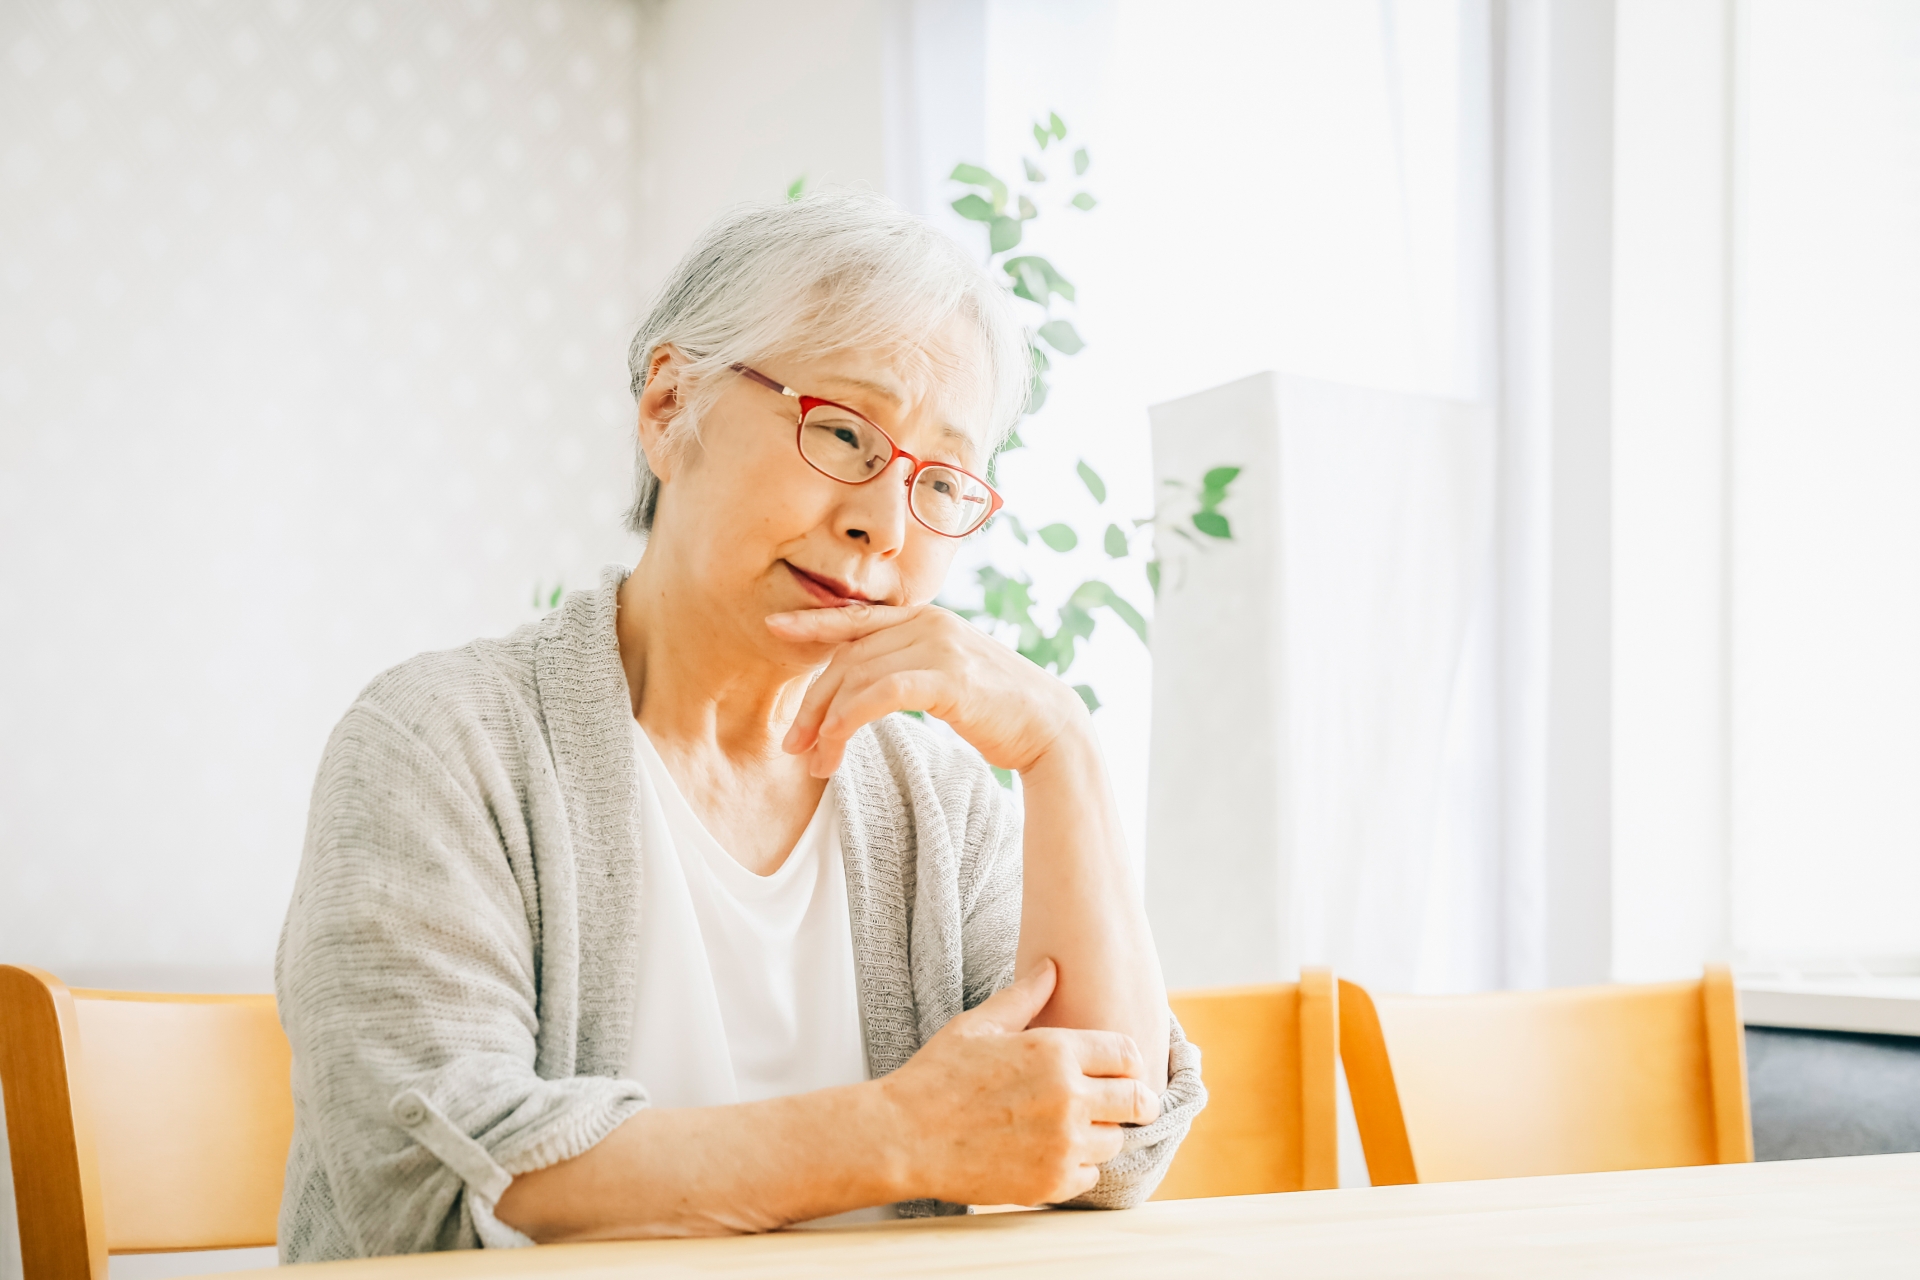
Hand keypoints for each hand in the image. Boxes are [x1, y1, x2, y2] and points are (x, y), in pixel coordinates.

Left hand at [769, 602, 1083, 777]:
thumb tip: (865, 685)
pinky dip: (849, 720)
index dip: (814, 624)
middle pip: (848, 656)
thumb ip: (909, 667)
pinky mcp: (946, 676)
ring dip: (827, 724)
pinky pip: (879, 694)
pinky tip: (837, 746)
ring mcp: (939, 645)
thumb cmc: (996, 708)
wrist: (1049, 724)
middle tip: (791, 744)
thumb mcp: (946, 675)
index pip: (857, 619)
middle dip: (813, 703)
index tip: (775, 628)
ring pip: (857, 677)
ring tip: (815, 762)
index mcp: (926, 618)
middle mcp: (929, 623)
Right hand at [877, 960, 1159, 1206]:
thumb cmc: (937, 1076)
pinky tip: (1051, 1153)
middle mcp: (1067, 1097)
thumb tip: (1052, 966)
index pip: (1127, 1054)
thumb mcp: (979, 1025)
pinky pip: (1090, 1176)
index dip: (1129, 1062)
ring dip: (1102, 1134)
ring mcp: (1061, 1144)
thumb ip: (1024, 996)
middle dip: (1136, 1102)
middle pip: (1137, 1102)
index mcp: (1054, 1051)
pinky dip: (1078, 1167)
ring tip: (1073, 1127)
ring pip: (1116, 1141)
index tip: (1122, 1070)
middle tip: (1124, 1104)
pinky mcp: (1050, 1182)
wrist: (903, 1137)